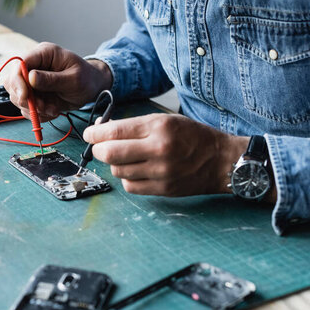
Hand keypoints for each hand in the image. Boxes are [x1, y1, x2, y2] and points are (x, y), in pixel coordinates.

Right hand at [4, 42, 112, 121]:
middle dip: (25, 99)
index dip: (18, 81)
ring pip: (18, 97)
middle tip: (42, 107)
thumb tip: (30, 77)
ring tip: (53, 110)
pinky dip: (38, 114)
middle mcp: (34, 66)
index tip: (25, 97)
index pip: (20, 64)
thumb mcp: (74, 79)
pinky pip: (27, 108)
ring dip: (33, 109)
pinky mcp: (35, 95)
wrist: (92, 88)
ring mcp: (32, 81)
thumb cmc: (87, 78)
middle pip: (12, 82)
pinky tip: (52, 112)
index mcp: (43, 54)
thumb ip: (52, 79)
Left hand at [83, 113, 251, 196]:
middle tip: (99, 147)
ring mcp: (161, 172)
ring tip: (124, 157)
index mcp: (159, 127)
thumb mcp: (165, 120)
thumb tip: (102, 130)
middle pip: (110, 154)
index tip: (89, 134)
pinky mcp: (163, 190)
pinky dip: (126, 178)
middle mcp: (159, 149)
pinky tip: (135, 170)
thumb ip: (134, 126)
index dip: (94, 134)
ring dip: (114, 164)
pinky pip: (130, 186)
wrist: (221, 160)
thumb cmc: (192, 137)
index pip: (114, 132)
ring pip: (118, 171)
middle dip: (98, 150)